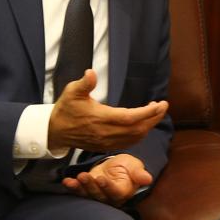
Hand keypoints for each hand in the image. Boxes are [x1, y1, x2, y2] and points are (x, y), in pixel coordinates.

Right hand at [48, 69, 167, 152]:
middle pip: (138, 129)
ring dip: (149, 125)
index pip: (130, 118)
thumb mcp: (71, 92)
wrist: (55, 131)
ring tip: (156, 112)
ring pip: (135, 137)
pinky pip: (129, 143)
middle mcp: (106, 132)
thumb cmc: (65, 109)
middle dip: (154, 118)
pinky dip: (141, 134)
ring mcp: (107, 142)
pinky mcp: (107, 146)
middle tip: (163, 106)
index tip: (160, 104)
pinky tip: (144, 125)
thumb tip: (91, 73)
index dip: (147, 113)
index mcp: (100, 118)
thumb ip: (84, 84)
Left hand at [62, 153, 151, 205]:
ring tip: (76, 178)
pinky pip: (79, 191)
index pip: (115, 192)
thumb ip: (139, 174)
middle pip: (99, 195)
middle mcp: (109, 198)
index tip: (101, 178)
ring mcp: (97, 195)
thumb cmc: (128, 167)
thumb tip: (148, 179)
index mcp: (123, 192)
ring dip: (80, 187)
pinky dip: (72, 187)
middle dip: (90, 186)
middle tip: (84, 176)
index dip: (107, 187)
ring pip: (88, 195)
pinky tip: (67, 181)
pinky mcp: (87, 191)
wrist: (117, 167)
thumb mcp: (135, 167)